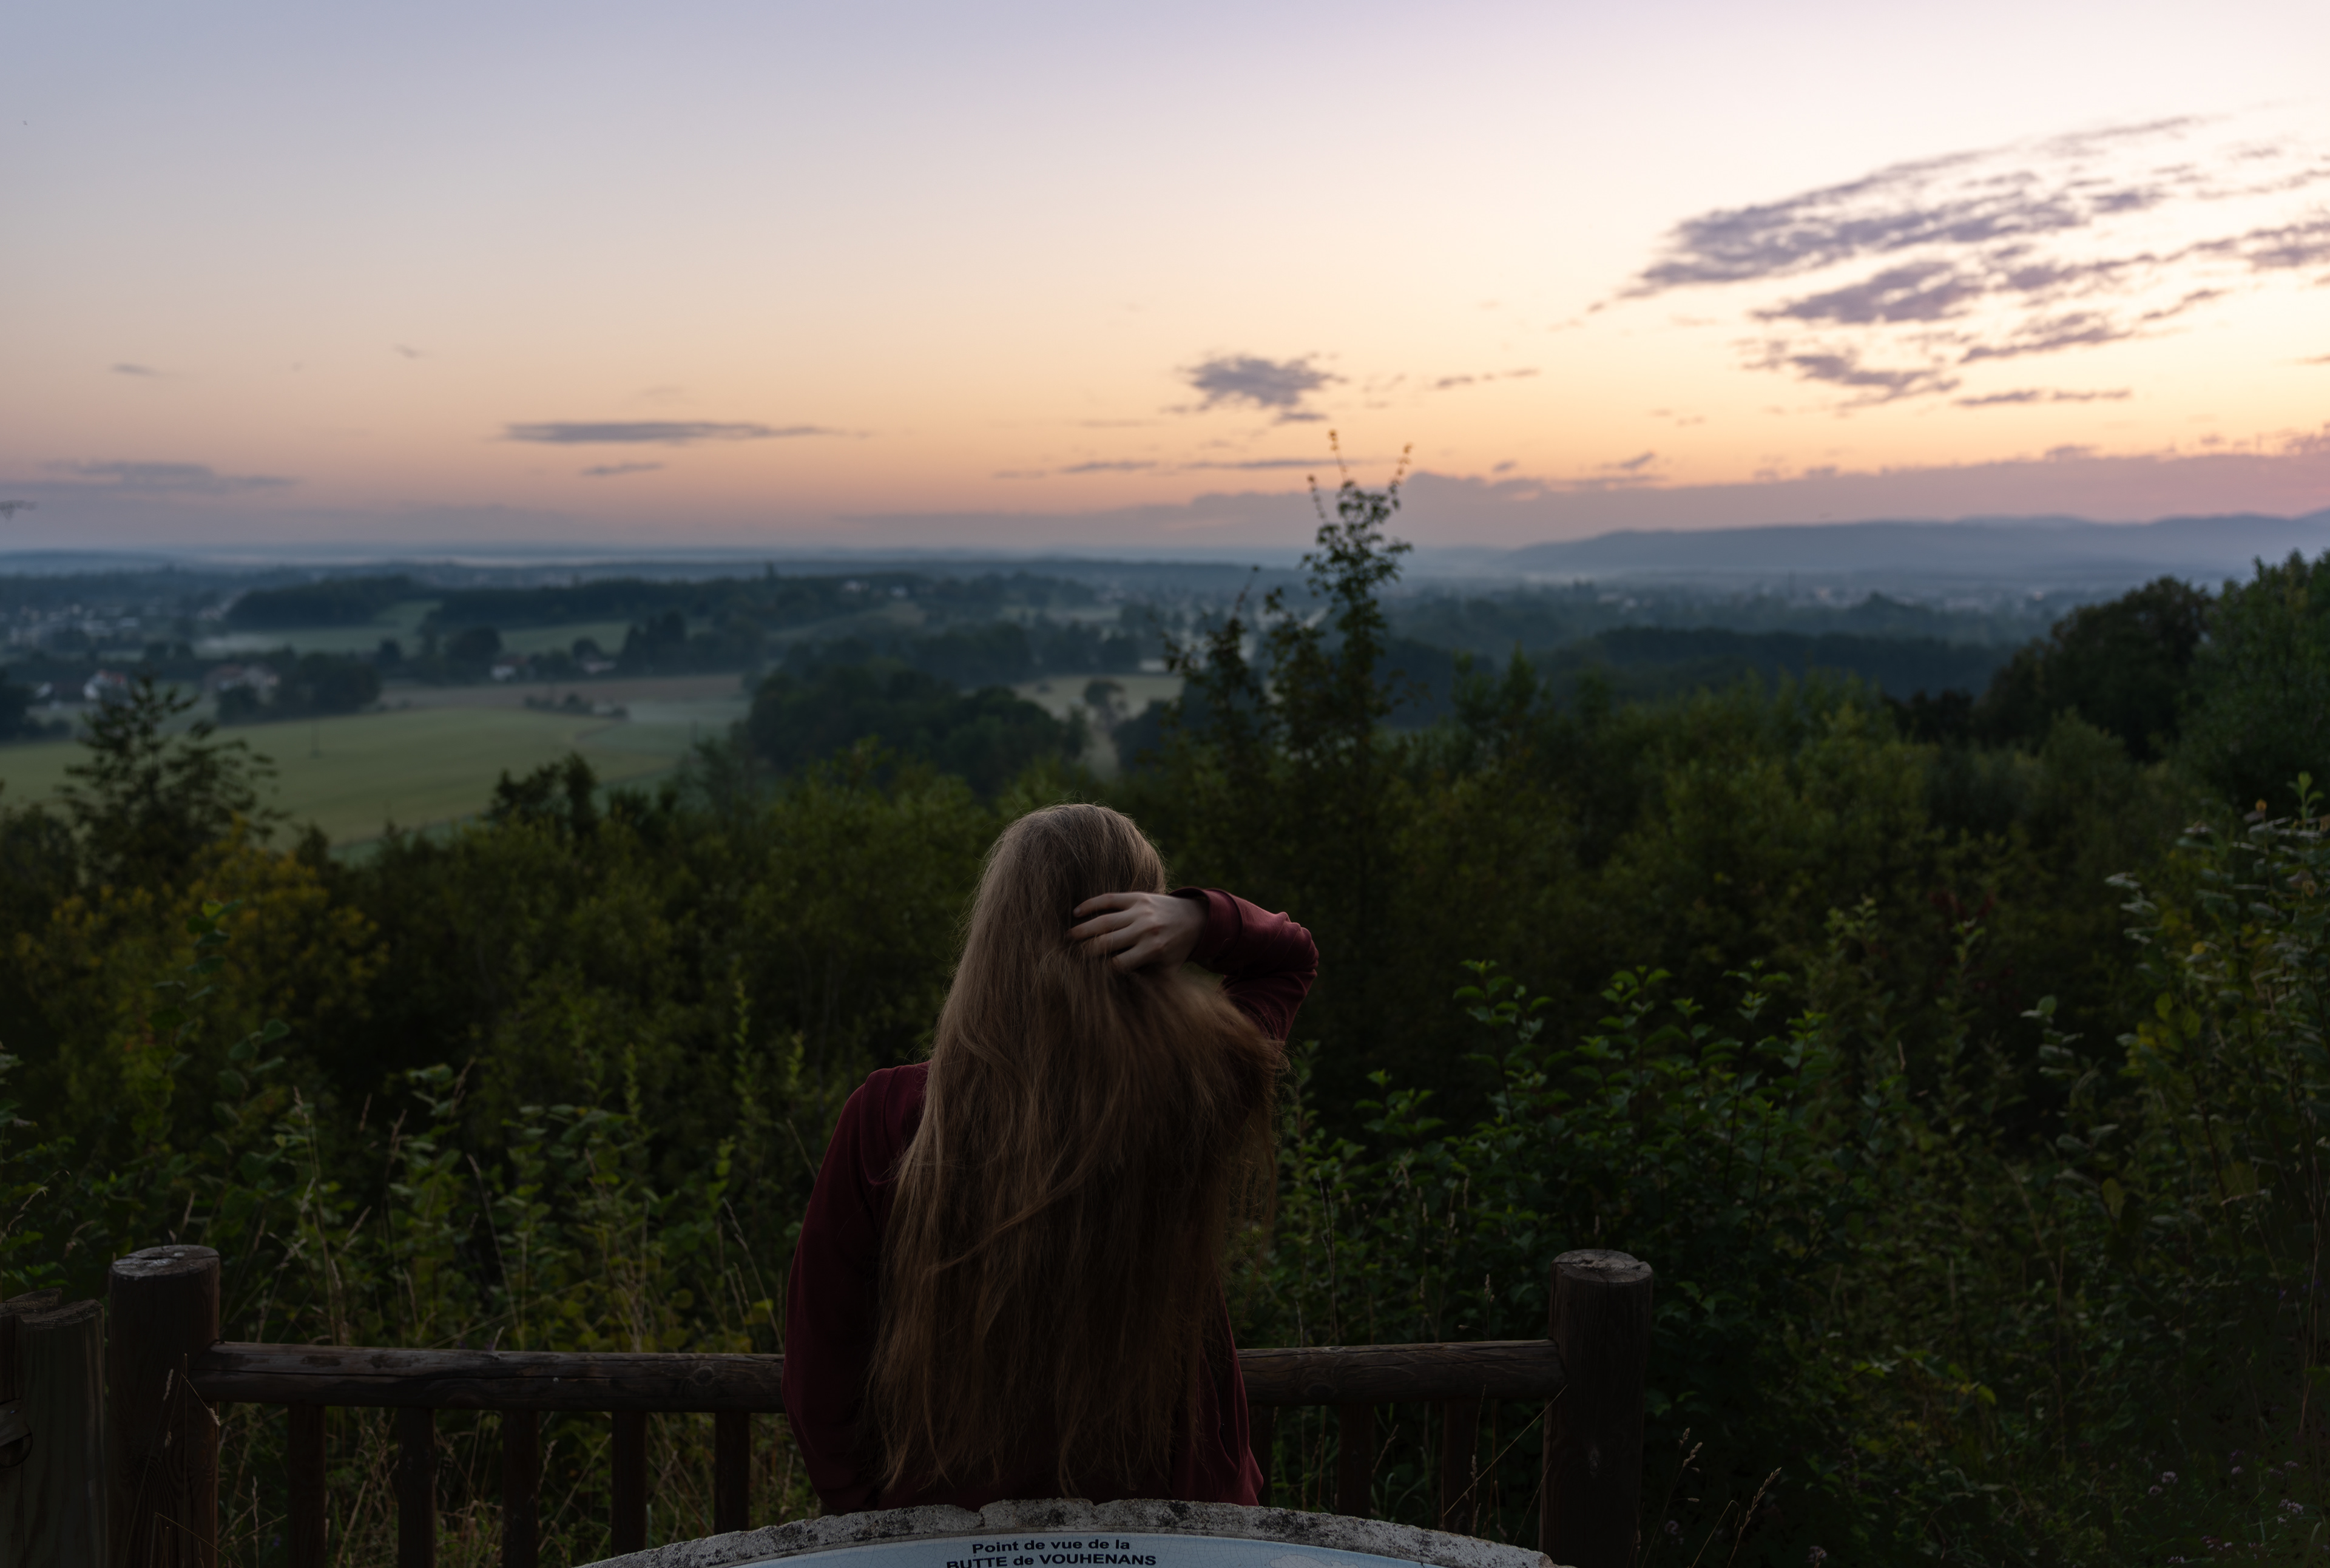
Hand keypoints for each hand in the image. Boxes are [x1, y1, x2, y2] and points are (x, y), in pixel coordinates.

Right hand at [1069, 891, 1205, 971]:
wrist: (1194, 918)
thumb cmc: (1176, 949)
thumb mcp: (1169, 970)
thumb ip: (1151, 983)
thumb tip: (1129, 1002)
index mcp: (1153, 950)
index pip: (1118, 964)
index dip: (1100, 970)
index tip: (1087, 973)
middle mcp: (1145, 930)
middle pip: (1106, 943)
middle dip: (1086, 951)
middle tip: (1071, 956)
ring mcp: (1140, 912)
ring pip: (1104, 921)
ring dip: (1083, 929)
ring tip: (1068, 936)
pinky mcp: (1137, 897)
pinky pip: (1109, 899)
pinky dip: (1091, 905)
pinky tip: (1076, 912)